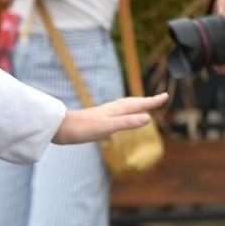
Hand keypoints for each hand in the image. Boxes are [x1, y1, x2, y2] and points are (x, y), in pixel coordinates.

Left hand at [53, 93, 169, 144]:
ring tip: (140, 104)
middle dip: (146, 101)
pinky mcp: (94, 120)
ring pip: (122, 106)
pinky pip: (113, 113)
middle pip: (131, 103)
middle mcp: (110, 110)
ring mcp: (102, 114)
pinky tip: (116, 117)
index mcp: (115, 111)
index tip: (165, 96)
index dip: (152, 101)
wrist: (58, 128)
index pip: (138, 105)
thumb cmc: (81, 129)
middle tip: (158, 99)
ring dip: (134, 104)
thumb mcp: (107, 128)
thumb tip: (148, 118)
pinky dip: (121, 112)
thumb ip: (126, 123)